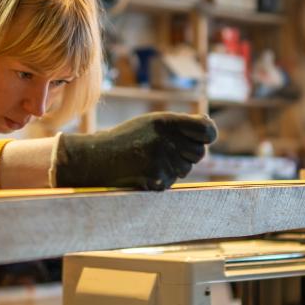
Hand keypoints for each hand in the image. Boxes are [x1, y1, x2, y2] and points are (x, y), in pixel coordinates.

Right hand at [54, 112, 217, 189]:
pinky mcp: (157, 179)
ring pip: (185, 170)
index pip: (206, 129)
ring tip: (150, 161)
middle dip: (187, 155)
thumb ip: (179, 124)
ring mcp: (161, 160)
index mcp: (166, 122)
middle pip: (198, 153)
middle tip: (166, 151)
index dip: (208, 135)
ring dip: (173, 169)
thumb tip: (208, 124)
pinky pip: (171, 183)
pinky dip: (161, 180)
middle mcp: (166, 140)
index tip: (203, 138)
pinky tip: (144, 172)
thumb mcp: (152, 123)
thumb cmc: (127, 139)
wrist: (97, 159)